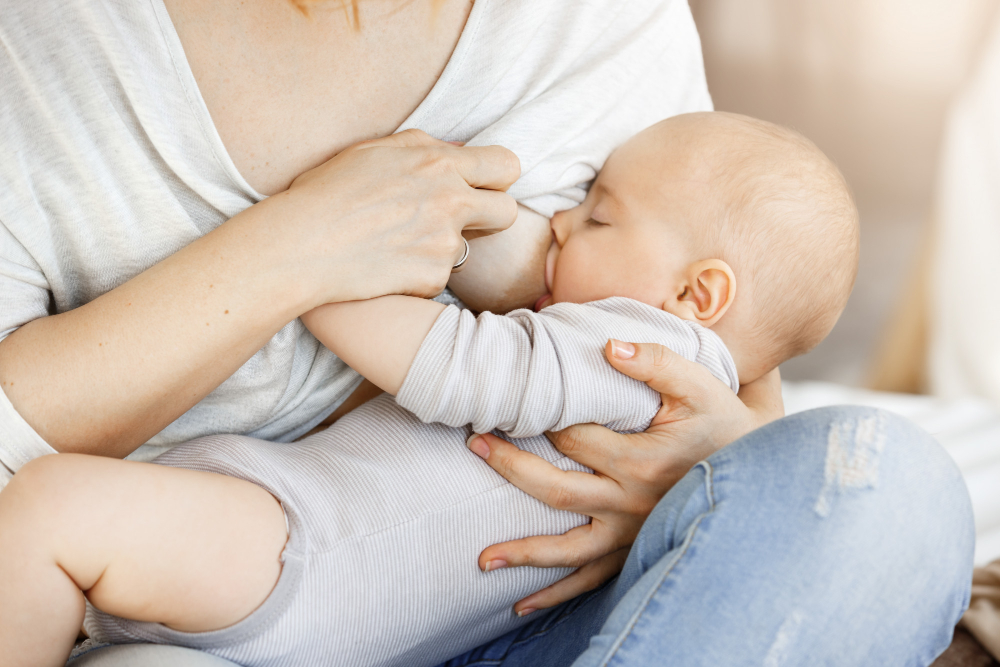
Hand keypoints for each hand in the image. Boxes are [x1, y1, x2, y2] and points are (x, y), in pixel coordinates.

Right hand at [276, 129, 520, 306]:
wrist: (300, 245)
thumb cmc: (326, 192)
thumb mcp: (373, 150)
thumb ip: (423, 147)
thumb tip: (458, 153)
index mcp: (439, 163)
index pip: (505, 165)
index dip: (498, 178)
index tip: (484, 187)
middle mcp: (451, 201)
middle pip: (508, 212)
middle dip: (492, 217)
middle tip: (463, 222)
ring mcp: (445, 244)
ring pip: (466, 249)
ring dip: (441, 247)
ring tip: (395, 244)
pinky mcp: (433, 278)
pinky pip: (438, 277)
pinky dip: (417, 274)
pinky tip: (386, 266)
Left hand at [466, 340, 782, 614]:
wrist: (761, 476)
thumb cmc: (724, 423)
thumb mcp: (700, 385)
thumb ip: (655, 362)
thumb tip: (607, 348)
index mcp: (641, 460)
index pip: (573, 436)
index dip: (539, 415)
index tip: (512, 400)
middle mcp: (631, 502)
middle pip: (555, 489)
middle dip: (510, 466)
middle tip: (475, 445)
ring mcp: (631, 534)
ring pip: (567, 550)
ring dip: (522, 553)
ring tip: (481, 560)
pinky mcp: (635, 553)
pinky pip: (591, 581)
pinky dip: (556, 596)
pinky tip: (522, 607)